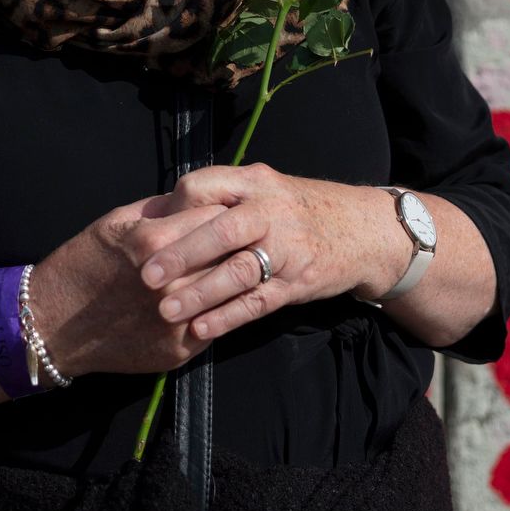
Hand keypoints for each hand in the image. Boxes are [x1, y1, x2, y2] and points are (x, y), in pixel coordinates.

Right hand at [27, 193, 240, 378]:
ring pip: (230, 292)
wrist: (52, 325)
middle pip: (230, 253)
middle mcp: (170, 282)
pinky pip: (216, 323)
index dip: (224, 212)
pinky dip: (217, 310)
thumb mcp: (115, 222)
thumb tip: (199, 198)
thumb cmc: (82, 265)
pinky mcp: (179, 349)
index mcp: (153, 241)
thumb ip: (162, 208)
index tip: (226, 213)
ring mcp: (176, 320)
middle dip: (236, 244)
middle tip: (240, 239)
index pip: (216, 216)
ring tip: (232, 268)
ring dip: (232, 279)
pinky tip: (209, 300)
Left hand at [136, 162, 397, 343]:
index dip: (174, 207)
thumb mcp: (263, 188)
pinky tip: (201, 329)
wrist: (364, 229)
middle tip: (146, 275)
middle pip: (222, 229)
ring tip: (166, 311)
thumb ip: (220, 197)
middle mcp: (272, 210)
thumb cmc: (296, 210)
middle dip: (182, 253)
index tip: (148, 230)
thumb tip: (157, 212)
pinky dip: (229, 316)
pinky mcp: (300, 282)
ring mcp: (289, 248)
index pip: (204, 185)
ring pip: (239, 271)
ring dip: (201, 293)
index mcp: (254, 181)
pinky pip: (259, 301)